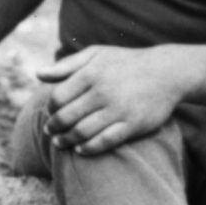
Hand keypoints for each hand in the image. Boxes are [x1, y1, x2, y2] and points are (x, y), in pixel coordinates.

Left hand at [37, 45, 183, 155]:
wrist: (167, 72)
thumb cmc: (125, 62)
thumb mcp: (96, 54)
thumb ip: (66, 65)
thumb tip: (38, 75)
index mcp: (91, 74)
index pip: (58, 97)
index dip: (50, 108)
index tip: (50, 113)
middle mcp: (103, 92)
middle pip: (67, 117)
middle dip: (54, 128)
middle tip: (50, 132)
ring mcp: (119, 109)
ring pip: (83, 131)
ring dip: (67, 141)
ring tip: (61, 143)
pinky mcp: (134, 124)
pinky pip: (106, 141)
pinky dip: (89, 148)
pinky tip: (81, 150)